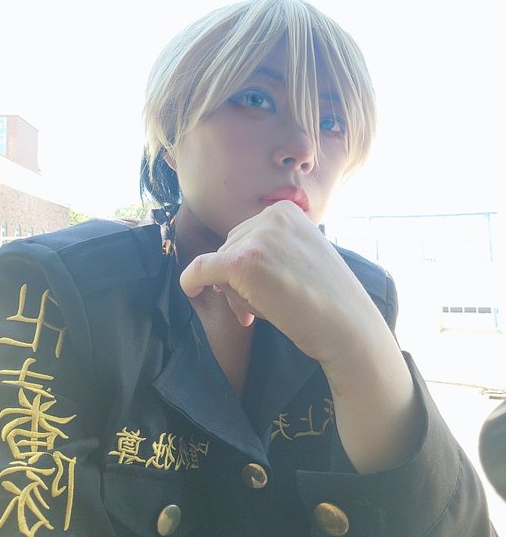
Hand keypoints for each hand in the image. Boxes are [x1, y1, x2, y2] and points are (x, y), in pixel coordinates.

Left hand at [180, 200, 420, 472]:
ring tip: (266, 311)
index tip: (265, 291)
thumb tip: (222, 264)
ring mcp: (257, 238)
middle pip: (230, 247)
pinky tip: (190, 293)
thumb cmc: (327, 298)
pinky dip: (190, 282)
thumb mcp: (301, 255)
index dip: (248, 267)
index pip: (247, 236)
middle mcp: (271, 216)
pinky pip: (200, 270)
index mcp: (286, 210)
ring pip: (218, 264)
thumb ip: (271, 249)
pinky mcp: (242, 262)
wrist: (347, 325)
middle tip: (259, 311)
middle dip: (238, 280)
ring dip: (234, 292)